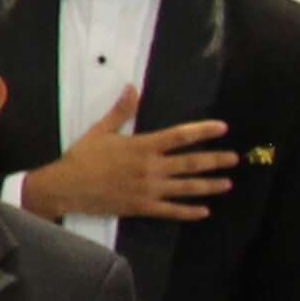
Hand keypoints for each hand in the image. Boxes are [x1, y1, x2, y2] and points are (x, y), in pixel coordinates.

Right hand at [21, 87, 230, 223]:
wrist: (65, 187)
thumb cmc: (82, 157)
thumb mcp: (100, 130)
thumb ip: (121, 111)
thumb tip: (132, 88)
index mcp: (142, 146)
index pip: (179, 136)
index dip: (202, 131)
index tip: (222, 128)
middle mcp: (150, 168)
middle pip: (190, 163)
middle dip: (215, 160)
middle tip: (234, 159)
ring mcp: (149, 189)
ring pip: (186, 187)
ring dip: (209, 185)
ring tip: (227, 184)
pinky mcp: (143, 207)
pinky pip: (171, 210)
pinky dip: (189, 212)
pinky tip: (204, 211)